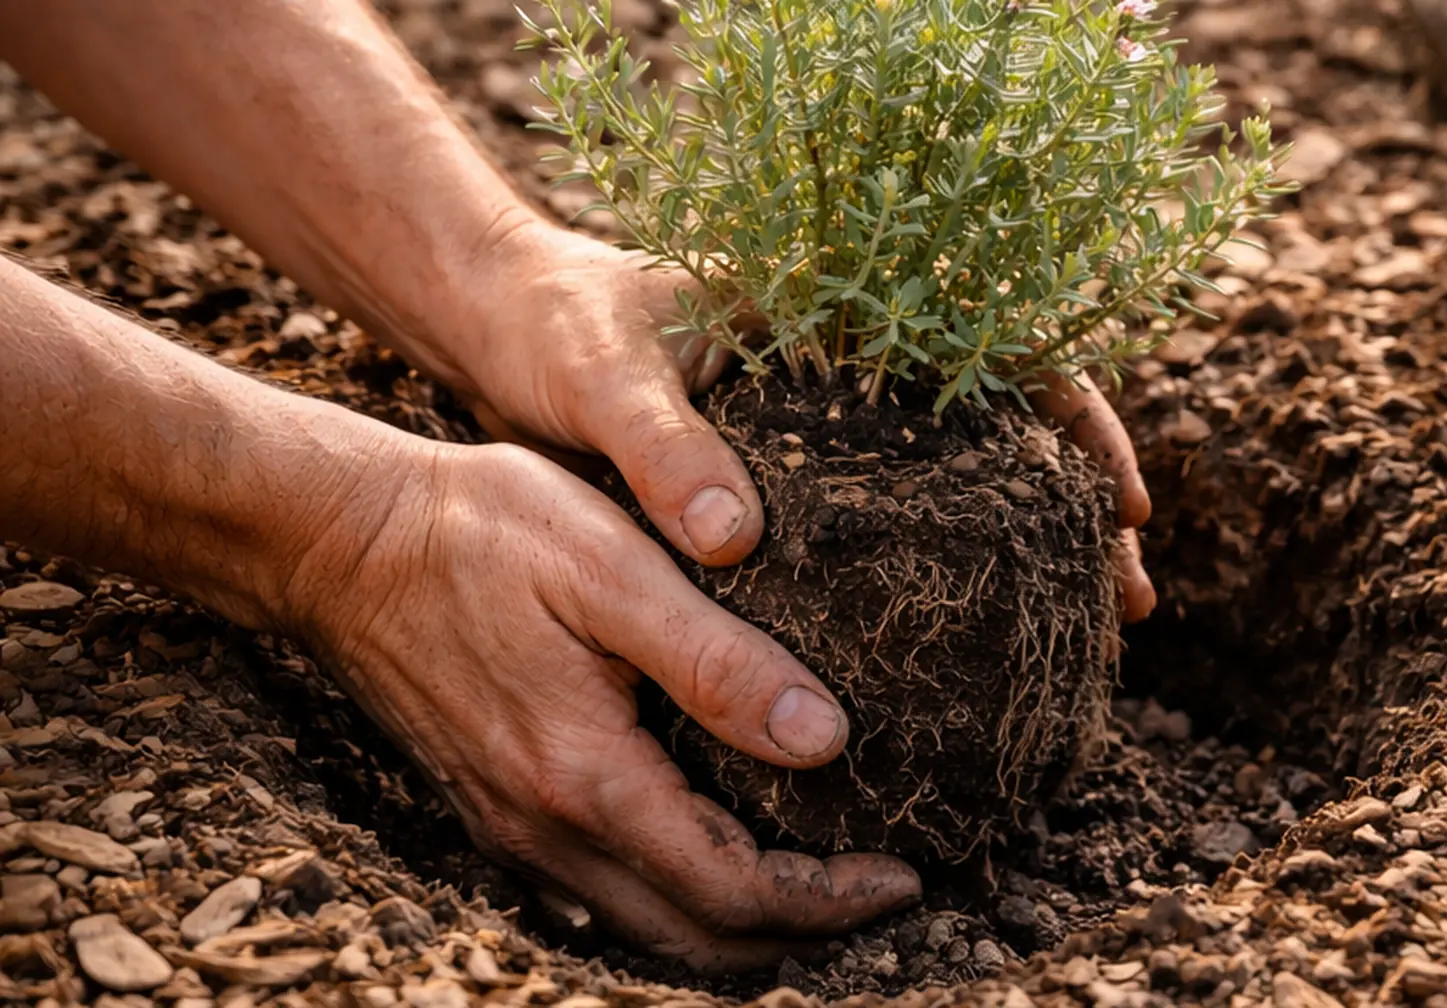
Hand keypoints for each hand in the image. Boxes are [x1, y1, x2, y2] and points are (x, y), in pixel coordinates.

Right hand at [284, 437, 921, 970]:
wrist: (335, 540)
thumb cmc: (478, 532)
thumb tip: (824, 738)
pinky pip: (603, 888)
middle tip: (873, 890)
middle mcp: (545, 828)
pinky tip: (710, 843)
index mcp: (587, 779)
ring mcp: (510, 826)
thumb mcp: (613, 571)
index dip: (830, 900)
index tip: (903, 877)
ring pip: (647, 923)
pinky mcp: (491, 803)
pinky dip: (676, 891)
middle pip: (695, 936)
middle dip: (797, 930)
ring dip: (737, 917)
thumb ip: (718, 662)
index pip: (735, 890)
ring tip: (813, 876)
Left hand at [454, 222, 1155, 618]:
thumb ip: (664, 446)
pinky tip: (952, 656)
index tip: (1125, 502)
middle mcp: (849, 376)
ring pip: (956, 489)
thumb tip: (734, 537)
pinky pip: (886, 535)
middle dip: (1079, 512)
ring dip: (1022, 559)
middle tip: (1128, 602)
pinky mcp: (787, 487)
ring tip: (1072, 646)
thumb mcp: (604, 375)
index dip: (1081, 421)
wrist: (496, 330)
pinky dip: (934, 583)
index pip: (1000, 347)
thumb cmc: (555, 325)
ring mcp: (825, 435)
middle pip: (1003, 433)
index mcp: (836, 315)